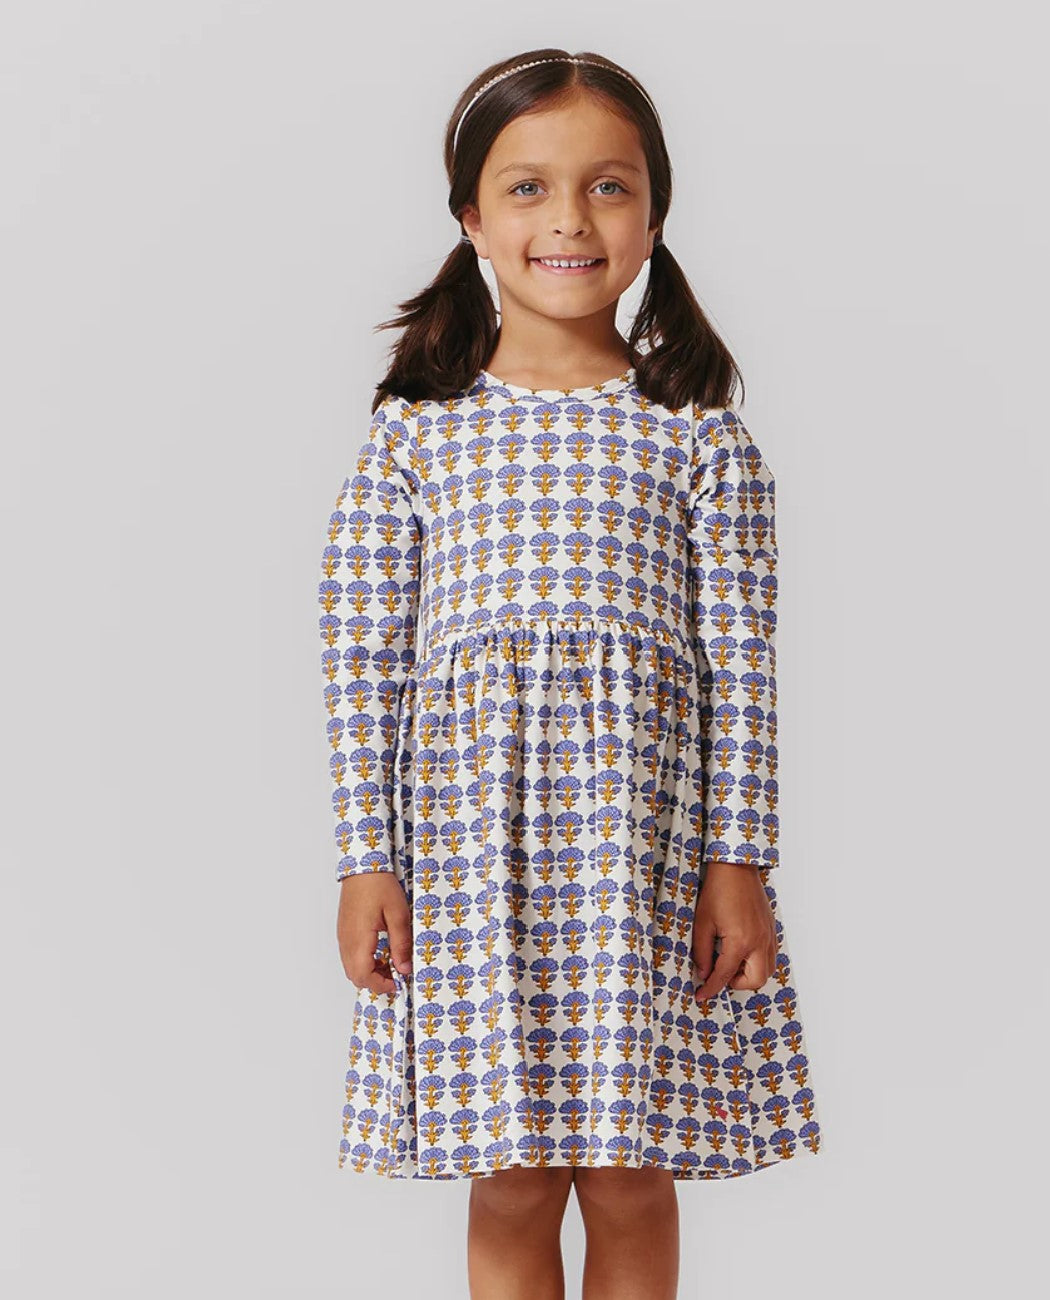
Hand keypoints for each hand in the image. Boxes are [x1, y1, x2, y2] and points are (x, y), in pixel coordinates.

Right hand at [337, 873, 412, 994]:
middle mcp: (347, 941)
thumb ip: (401, 944)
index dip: (381, 985)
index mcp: (359, 940)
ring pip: (352, 967)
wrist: (363, 867)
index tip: (398, 982)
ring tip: (391, 962)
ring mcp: (343, 936)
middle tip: (396, 974)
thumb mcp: (398, 915)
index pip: (363, 976)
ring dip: (370, 971)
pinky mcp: (344, 931)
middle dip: (376, 981)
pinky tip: (380, 951)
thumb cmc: (379, 885)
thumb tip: (404, 968)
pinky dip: (364, 961)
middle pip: (355, 976)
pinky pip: (350, 955)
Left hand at [691, 861, 777, 999]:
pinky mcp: (771, 929)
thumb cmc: (719, 891)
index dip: (711, 988)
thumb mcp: (703, 923)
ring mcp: (768, 936)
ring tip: (731, 963)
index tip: (702, 995)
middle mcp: (759, 942)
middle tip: (720, 975)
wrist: (737, 868)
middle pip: (755, 981)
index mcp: (740, 942)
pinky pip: (771, 956)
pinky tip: (743, 952)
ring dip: (750, 974)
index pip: (725, 976)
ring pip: (767, 970)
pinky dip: (758, 962)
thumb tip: (703, 972)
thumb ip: (703, 952)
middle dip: (737, 984)